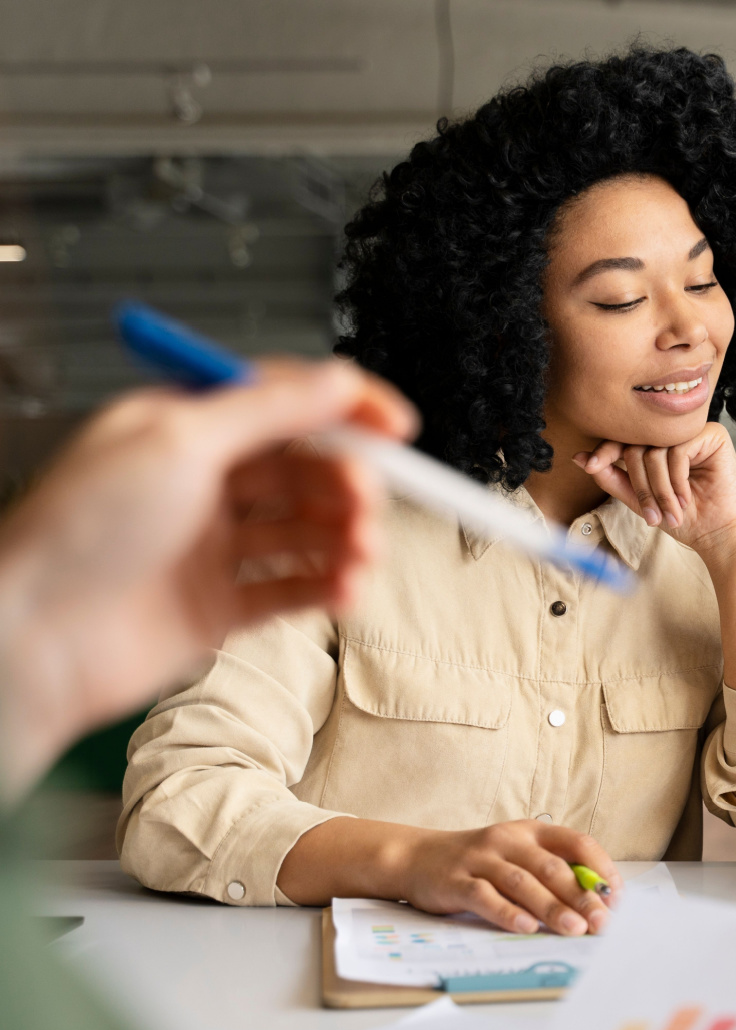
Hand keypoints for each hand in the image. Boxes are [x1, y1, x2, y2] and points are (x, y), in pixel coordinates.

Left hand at [0, 359, 415, 790]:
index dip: (346, 410)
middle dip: (348, 483)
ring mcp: (211, 546)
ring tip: (363, 554)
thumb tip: (339, 381)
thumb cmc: (78, 533)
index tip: (397, 430)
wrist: (35, 641)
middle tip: (370, 503)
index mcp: (184, 426)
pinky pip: (294, 589)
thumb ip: (270, 408)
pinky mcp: (220, 606)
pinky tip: (345, 590)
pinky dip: (328, 587)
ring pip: (306, 531)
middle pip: (305, 468)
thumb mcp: (181, 440)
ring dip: (346, 538)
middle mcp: (200, 482)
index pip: (285, 401)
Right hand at [397, 819, 621, 935]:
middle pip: (553, 868)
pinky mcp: (456, 881)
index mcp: (532, 831)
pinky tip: (526, 928)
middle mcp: (509, 840)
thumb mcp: (518, 856)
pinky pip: (485, 897)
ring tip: (575, 929)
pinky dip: (507, 913)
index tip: (616, 896)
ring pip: (523, 883)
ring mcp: (481, 859)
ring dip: (552, 908)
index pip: (577, 843)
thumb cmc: (480, 863)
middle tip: (602, 922)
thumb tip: (596, 901)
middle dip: (581, 896)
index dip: (601, 868)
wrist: (417, 857)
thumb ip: (551, 872)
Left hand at [574, 421, 735, 556]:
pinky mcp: (712, 434)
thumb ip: (612, 478)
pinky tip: (686, 498)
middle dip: (640, 485)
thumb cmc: (684, 517)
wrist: (719, 533)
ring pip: (655, 451)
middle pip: (637, 446)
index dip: (605, 451)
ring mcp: (691, 432)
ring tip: (672, 511)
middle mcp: (672, 434)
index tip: (591, 465)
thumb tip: (578, 458)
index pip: (623, 439)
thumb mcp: (639, 500)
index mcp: (655, 445)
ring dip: (660, 488)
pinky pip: (679, 450)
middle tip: (652, 515)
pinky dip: (677, 479)